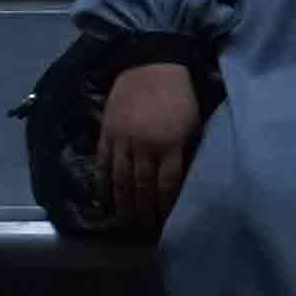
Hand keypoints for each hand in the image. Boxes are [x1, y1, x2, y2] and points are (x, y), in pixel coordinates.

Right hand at [96, 63, 203, 231]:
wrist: (150, 66)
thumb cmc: (179, 97)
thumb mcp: (193, 124)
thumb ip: (188, 151)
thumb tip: (189, 179)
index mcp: (170, 144)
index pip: (168, 184)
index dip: (167, 206)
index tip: (168, 222)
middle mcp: (144, 146)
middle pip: (142, 187)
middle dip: (144, 211)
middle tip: (146, 230)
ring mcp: (122, 141)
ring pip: (120, 180)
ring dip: (123, 204)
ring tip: (126, 222)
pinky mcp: (106, 134)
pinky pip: (102, 164)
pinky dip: (101, 184)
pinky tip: (103, 201)